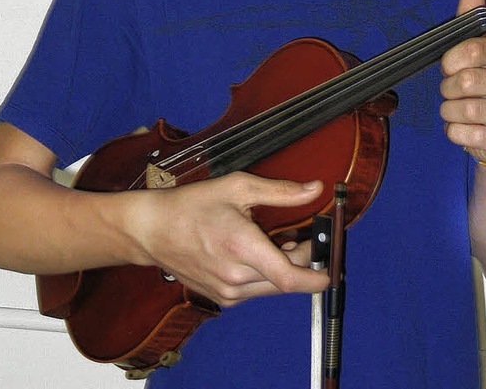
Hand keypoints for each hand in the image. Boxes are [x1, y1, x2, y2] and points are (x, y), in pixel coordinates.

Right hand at [127, 172, 328, 306]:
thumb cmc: (192, 205)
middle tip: (303, 236)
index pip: (290, 277)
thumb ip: (281, 191)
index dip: (317, 276)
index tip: (332, 269)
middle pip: (286, 280)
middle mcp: (236, 277)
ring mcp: (227, 292)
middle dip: (303, 261)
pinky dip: (266, 274)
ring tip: (278, 241)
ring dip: (284, 268)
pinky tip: (259, 252)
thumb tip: (315, 188)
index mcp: (241, 247)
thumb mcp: (238, 187)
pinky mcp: (222, 298)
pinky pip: (256, 290)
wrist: (152, 230)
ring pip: (272, 287)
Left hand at [440, 0, 485, 164]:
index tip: (448, 65)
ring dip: (449, 110)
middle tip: (451, 90)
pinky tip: (461, 127)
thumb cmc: (480, 87)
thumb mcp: (473, 51)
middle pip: (467, 80)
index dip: (451, 58)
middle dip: (448, 87)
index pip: (475, 48)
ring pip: (466, 109)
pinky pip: (466, 134)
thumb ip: (470, 21)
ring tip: (455, 108)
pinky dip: (454, 131)